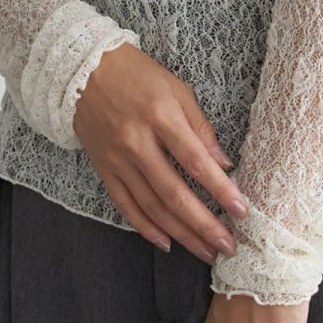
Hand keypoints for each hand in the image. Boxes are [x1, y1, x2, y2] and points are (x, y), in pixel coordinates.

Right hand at [73, 42, 248, 264]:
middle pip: (174, 194)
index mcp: (160, 117)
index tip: (241, 211)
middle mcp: (136, 142)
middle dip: (204, 225)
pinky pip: (125, 206)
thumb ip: (201, 129)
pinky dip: (146, 228)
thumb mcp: (178, 90)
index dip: (220, 190)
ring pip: (152, 207)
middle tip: (227, 247)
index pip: (196, 162)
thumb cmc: (138, 75)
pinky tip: (167, 243)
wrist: (82, 70)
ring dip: (181, 234)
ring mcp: (117, 159)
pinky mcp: (103, 169)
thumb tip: (224, 164)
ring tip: (205, 251)